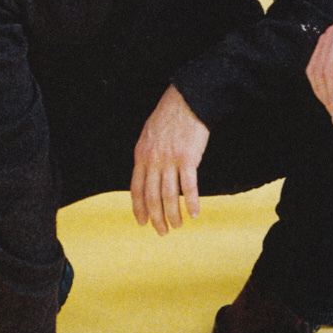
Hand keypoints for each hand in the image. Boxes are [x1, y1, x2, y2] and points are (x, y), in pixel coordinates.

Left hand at [130, 85, 209, 232]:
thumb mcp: (148, 134)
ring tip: (178, 226)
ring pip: (170, 196)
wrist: (186, 100)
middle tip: (162, 232)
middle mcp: (153, 160)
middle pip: (152, 197)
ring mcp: (170, 160)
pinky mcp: (188, 159)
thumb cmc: (169, 115)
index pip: (136, 189)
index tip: (143, 223)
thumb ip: (146, 155)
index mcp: (141, 155)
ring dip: (174, 215)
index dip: (139, 209)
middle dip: (156, 218)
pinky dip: (192, 203)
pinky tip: (195, 213)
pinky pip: (189, 187)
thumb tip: (146, 172)